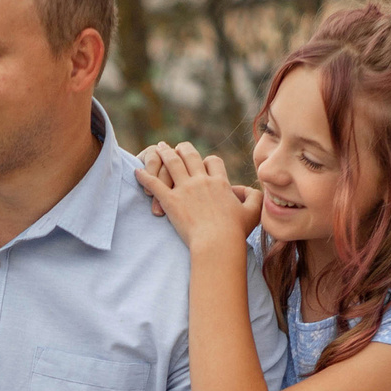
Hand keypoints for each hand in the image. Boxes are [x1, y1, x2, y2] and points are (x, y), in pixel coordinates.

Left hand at [136, 141, 259, 250]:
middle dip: (182, 149)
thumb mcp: (253, 213)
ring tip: (157, 149)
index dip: (207, 160)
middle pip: (190, 156)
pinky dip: (144, 176)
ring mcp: (185, 190)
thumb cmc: (236, 232)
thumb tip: (248, 190)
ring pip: (172, 163)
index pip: (213, 161)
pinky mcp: (171, 201)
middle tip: (175, 147)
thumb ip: (253, 197)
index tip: (202, 163)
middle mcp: (202, 181)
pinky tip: (136, 170)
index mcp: (220, 183)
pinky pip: (154, 184)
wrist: (218, 243)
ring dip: (164, 154)